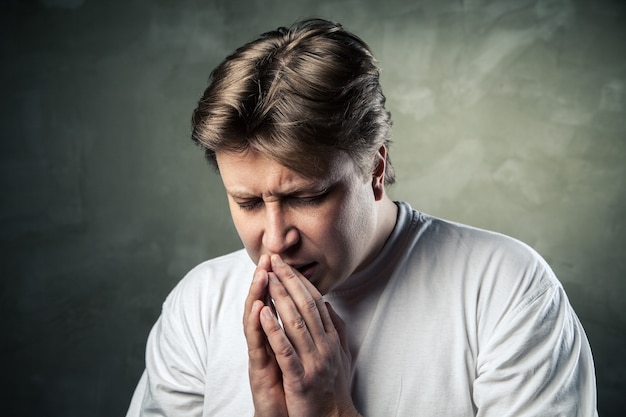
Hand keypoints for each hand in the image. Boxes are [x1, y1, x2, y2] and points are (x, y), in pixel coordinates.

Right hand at [243, 254, 288, 416]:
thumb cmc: (292, 390)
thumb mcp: (297, 357)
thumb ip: (299, 335)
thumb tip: (312, 312)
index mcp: (275, 338)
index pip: (274, 304)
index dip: (277, 282)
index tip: (281, 259)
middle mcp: (264, 344)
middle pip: (261, 305)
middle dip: (265, 280)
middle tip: (267, 257)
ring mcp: (259, 355)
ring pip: (255, 320)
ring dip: (258, 295)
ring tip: (261, 273)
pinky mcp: (257, 370)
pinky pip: (258, 345)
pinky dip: (259, 326)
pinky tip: (259, 309)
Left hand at [259, 254, 360, 416]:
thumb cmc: (334, 387)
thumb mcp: (341, 356)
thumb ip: (337, 330)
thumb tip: (330, 307)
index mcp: (331, 339)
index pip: (316, 302)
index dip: (300, 281)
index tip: (287, 263)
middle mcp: (324, 346)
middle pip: (306, 305)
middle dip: (289, 280)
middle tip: (275, 260)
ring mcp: (313, 361)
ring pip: (296, 322)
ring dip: (280, 297)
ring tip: (267, 277)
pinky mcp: (300, 378)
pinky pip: (285, 350)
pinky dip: (273, 330)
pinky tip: (263, 313)